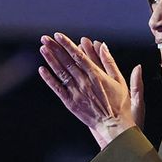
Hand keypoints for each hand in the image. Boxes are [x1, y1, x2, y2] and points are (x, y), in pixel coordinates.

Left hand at [38, 32, 143, 148]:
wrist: (113, 126)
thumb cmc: (119, 104)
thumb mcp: (119, 80)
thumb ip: (110, 62)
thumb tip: (103, 45)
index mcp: (96, 75)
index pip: (78, 56)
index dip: (67, 44)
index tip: (58, 35)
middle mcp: (84, 82)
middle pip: (67, 62)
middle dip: (55, 48)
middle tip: (45, 38)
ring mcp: (76, 92)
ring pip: (61, 73)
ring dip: (51, 60)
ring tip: (43, 48)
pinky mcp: (71, 103)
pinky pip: (58, 89)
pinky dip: (49, 79)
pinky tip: (42, 69)